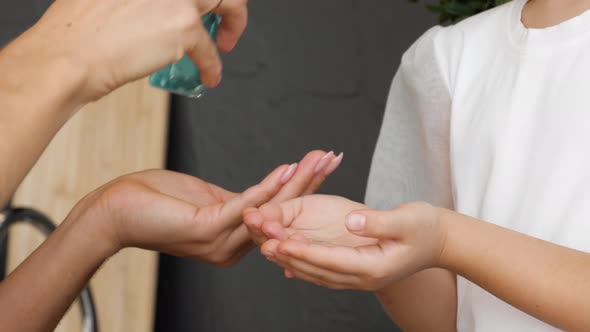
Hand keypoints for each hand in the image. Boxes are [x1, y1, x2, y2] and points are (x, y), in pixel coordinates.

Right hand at [24, 0, 247, 101]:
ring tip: (224, 44)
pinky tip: (209, 76)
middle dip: (227, 4)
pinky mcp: (186, 28)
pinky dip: (213, 67)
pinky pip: (211, 51)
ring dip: (233, 25)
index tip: (200, 6)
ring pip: (228, 3)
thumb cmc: (78, 31)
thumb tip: (159, 8)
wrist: (70, 56)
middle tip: (223, 20)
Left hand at [68, 150, 339, 266]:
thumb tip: (262, 193)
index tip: (320, 166)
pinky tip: (285, 170)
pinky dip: (267, 186)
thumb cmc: (155, 203)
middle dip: (309, 183)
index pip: (277, 213)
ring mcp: (220, 242)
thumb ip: (235, 202)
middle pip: (280, 212)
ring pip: (268, 208)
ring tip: (317, 161)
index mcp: (234, 241)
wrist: (115, 212)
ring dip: (295, 182)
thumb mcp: (206, 202)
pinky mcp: (206, 229)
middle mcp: (232, 248)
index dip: (301, 188)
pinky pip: (244, 205)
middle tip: (331, 159)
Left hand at [246, 196, 446, 289]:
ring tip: (265, 246)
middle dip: (287, 256)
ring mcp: (358, 276)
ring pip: (316, 272)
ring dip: (290, 260)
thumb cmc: (426, 228)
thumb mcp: (407, 220)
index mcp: (373, 266)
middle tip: (261, 243)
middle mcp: (361, 276)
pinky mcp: (356, 268)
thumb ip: (378, 221)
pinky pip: (323, 269)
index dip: (303, 251)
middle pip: (316, 269)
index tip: (279, 242)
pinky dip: (302, 263)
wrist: (440, 241)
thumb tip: (351, 221)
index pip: (330, 260)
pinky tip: (286, 258)